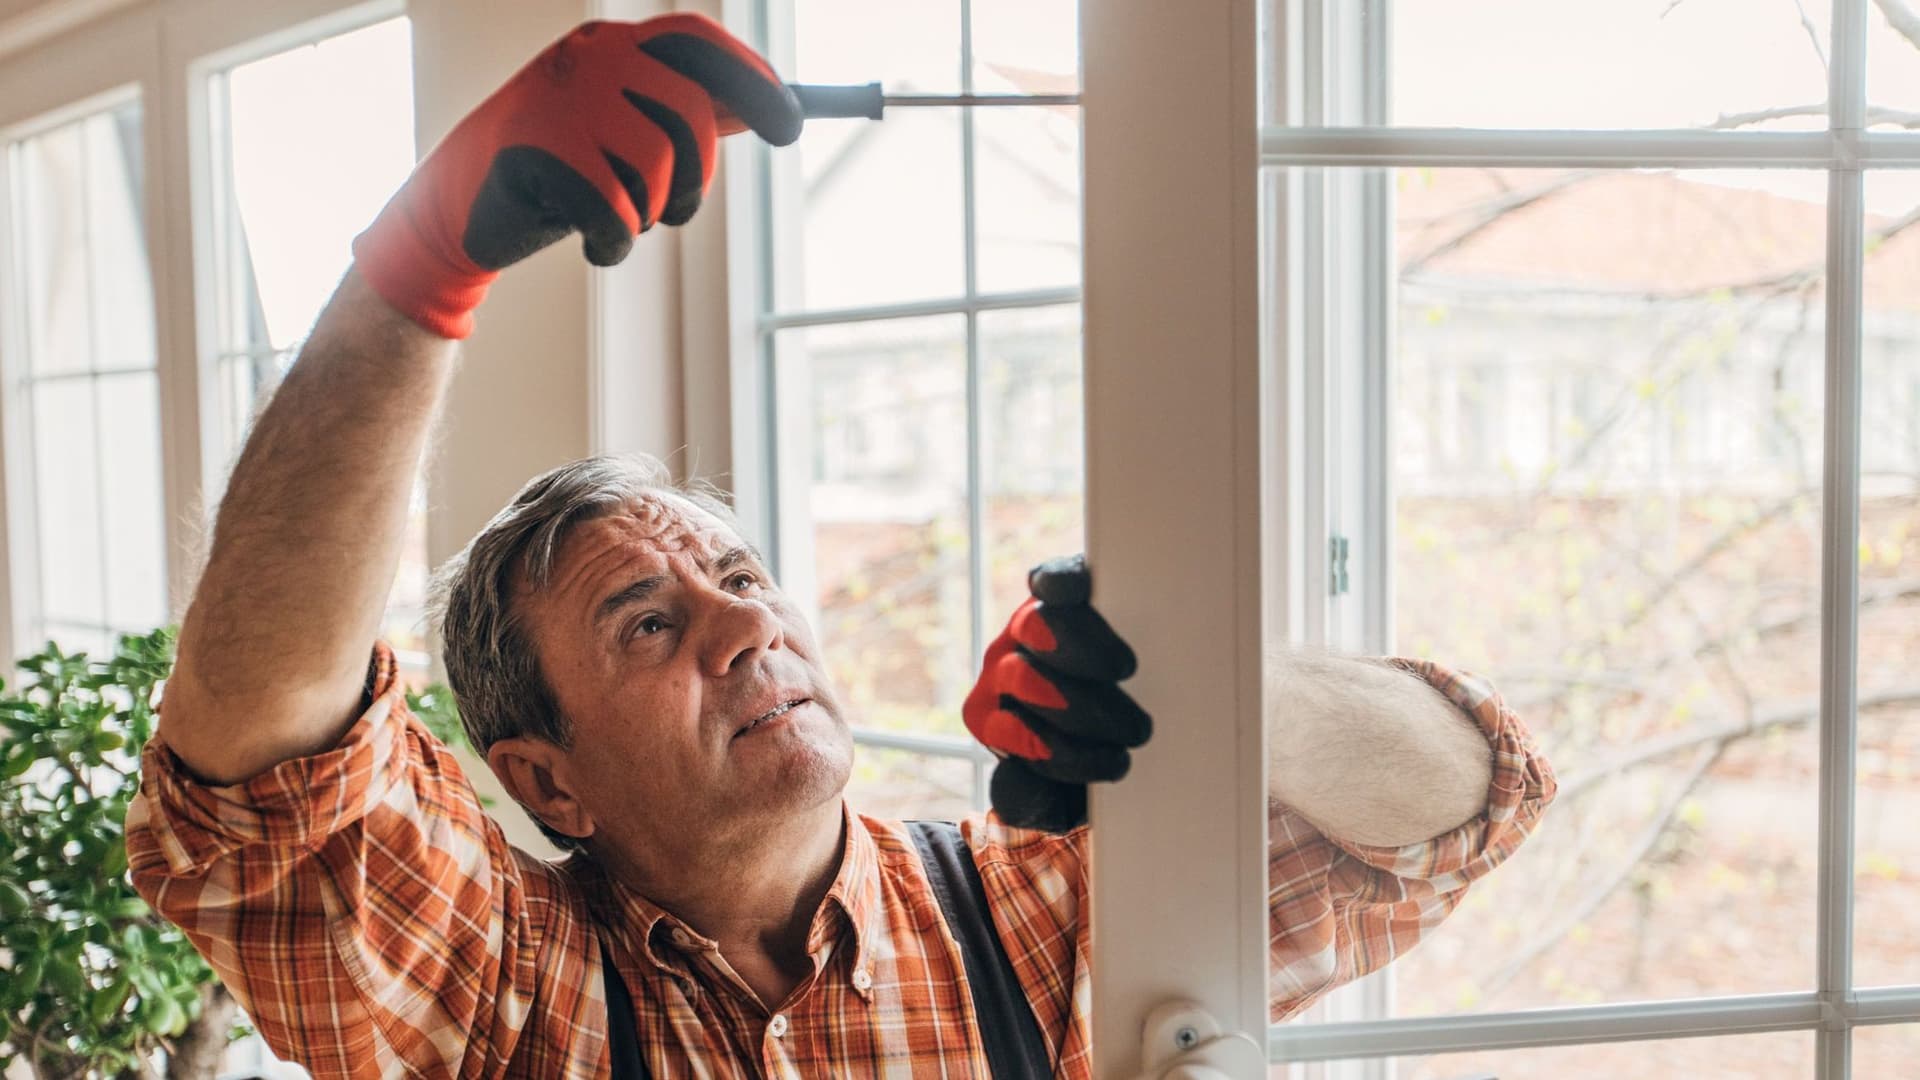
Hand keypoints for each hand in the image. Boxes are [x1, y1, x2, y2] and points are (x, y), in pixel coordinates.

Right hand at [352, 15, 800, 337]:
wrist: (458, 212)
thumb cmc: (558, 170)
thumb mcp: (624, 129)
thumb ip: (690, 112)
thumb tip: (778, 107)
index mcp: (612, 44)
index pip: (698, 42)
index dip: (753, 80)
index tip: (792, 126)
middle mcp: (588, 59)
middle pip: (691, 114)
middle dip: (698, 178)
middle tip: (676, 210)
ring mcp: (560, 101)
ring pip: (658, 168)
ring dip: (650, 215)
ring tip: (619, 221)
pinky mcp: (536, 152)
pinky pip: (616, 211)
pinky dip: (615, 244)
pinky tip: (593, 244)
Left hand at [963, 555, 1150, 831]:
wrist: (1114, 716)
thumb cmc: (1092, 752)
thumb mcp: (1066, 792)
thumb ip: (1037, 799)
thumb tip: (1011, 780)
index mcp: (995, 719)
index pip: (1005, 731)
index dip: (1057, 752)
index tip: (1115, 763)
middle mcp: (1004, 669)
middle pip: (1023, 679)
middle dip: (1082, 709)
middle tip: (1135, 728)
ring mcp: (1027, 625)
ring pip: (1036, 626)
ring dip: (1082, 652)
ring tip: (1123, 671)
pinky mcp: (1057, 586)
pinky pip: (1053, 580)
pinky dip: (1064, 584)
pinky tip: (1086, 594)